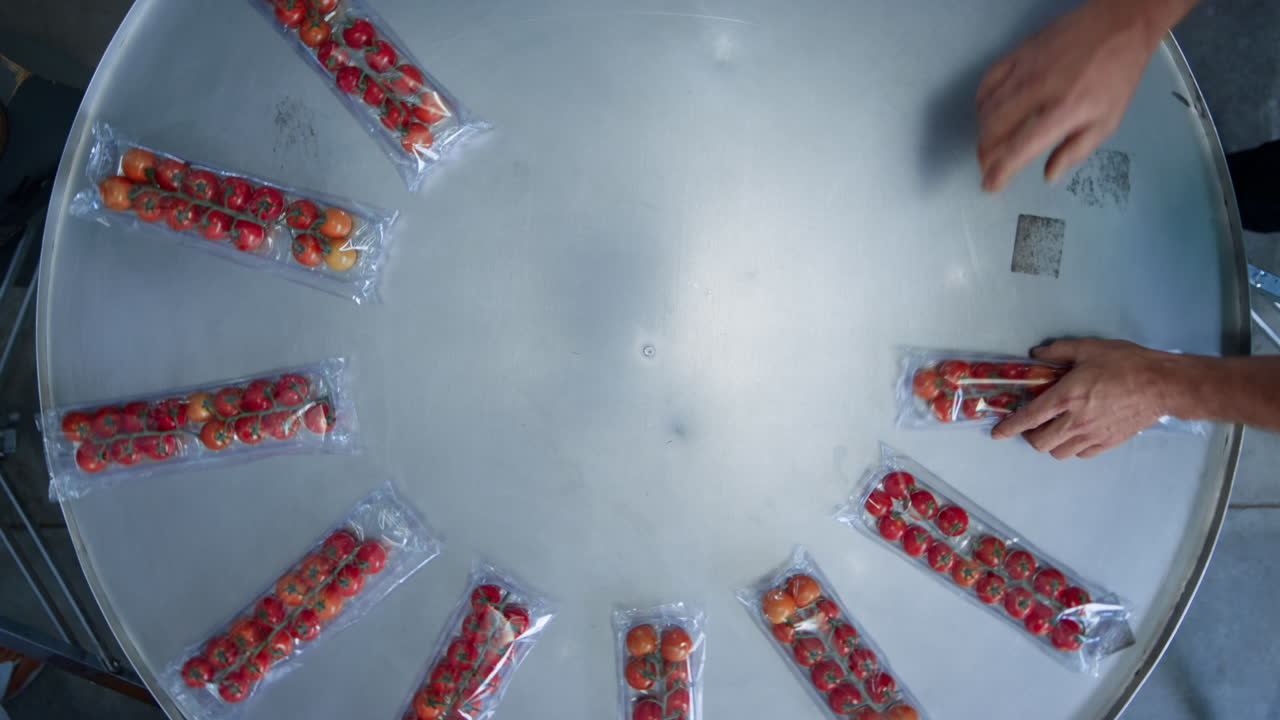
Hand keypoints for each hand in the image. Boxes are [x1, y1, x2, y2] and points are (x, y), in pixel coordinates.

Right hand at [976, 0, 1171, 191]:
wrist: (1119, 24)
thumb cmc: (1116, 75)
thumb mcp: (1107, 121)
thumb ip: (1075, 151)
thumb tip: (1048, 175)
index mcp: (1065, 110)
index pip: (1019, 148)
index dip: (1000, 172)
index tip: (990, 184)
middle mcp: (1039, 89)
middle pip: (994, 129)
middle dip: (986, 154)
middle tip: (989, 166)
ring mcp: (1025, 69)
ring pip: (986, 108)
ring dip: (982, 132)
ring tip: (989, 144)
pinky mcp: (1018, 54)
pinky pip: (987, 82)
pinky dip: (981, 103)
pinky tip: (987, 113)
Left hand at [991, 339, 1186, 457]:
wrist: (1164, 385)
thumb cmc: (1127, 363)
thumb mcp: (1090, 348)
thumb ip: (1059, 351)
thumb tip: (1037, 353)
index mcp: (1067, 397)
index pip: (1029, 418)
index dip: (1009, 427)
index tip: (997, 433)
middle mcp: (1076, 421)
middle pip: (1040, 443)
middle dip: (1029, 436)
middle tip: (1032, 424)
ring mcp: (1093, 435)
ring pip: (1059, 453)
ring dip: (1050, 443)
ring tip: (1054, 429)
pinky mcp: (1109, 443)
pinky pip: (1081, 454)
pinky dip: (1073, 448)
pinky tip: (1076, 435)